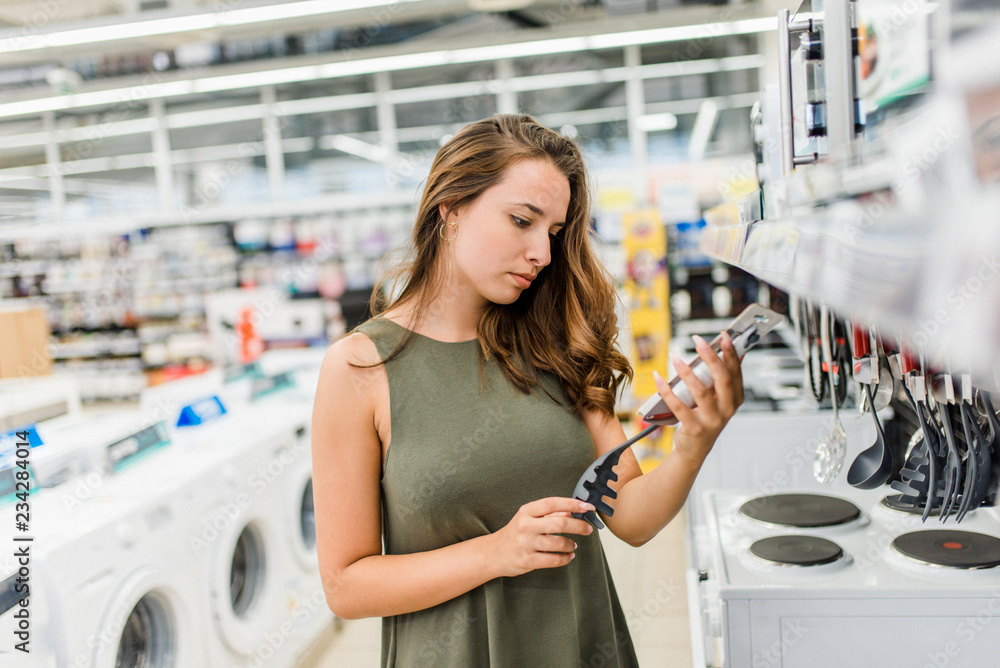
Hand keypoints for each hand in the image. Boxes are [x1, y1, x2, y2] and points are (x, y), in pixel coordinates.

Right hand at [488, 497, 595, 577]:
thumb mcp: (529, 518)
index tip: (587, 507)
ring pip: (559, 544)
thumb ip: (550, 514)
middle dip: (579, 527)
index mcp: (526, 511)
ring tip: (574, 545)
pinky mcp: (528, 561)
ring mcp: (526, 544)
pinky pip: (554, 560)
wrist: (494, 553)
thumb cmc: (515, 533)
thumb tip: (571, 512)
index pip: (552, 503)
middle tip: (588, 530)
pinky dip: (566, 558)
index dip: (572, 504)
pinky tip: (568, 556)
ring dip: (571, 545)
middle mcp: (525, 526)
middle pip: (559, 524)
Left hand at [653, 332, 743, 466]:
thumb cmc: (704, 418)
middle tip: (698, 340)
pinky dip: (667, 390)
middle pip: (721, 378)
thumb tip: (715, 352)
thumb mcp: (716, 400)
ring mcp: (712, 420)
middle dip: (711, 356)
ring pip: (700, 391)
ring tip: (675, 357)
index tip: (723, 336)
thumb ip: (717, 380)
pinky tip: (658, 378)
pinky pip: (679, 406)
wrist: (695, 449)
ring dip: (686, 372)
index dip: (730, 353)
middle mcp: (727, 410)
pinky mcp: (694, 428)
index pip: (735, 372)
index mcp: (735, 399)